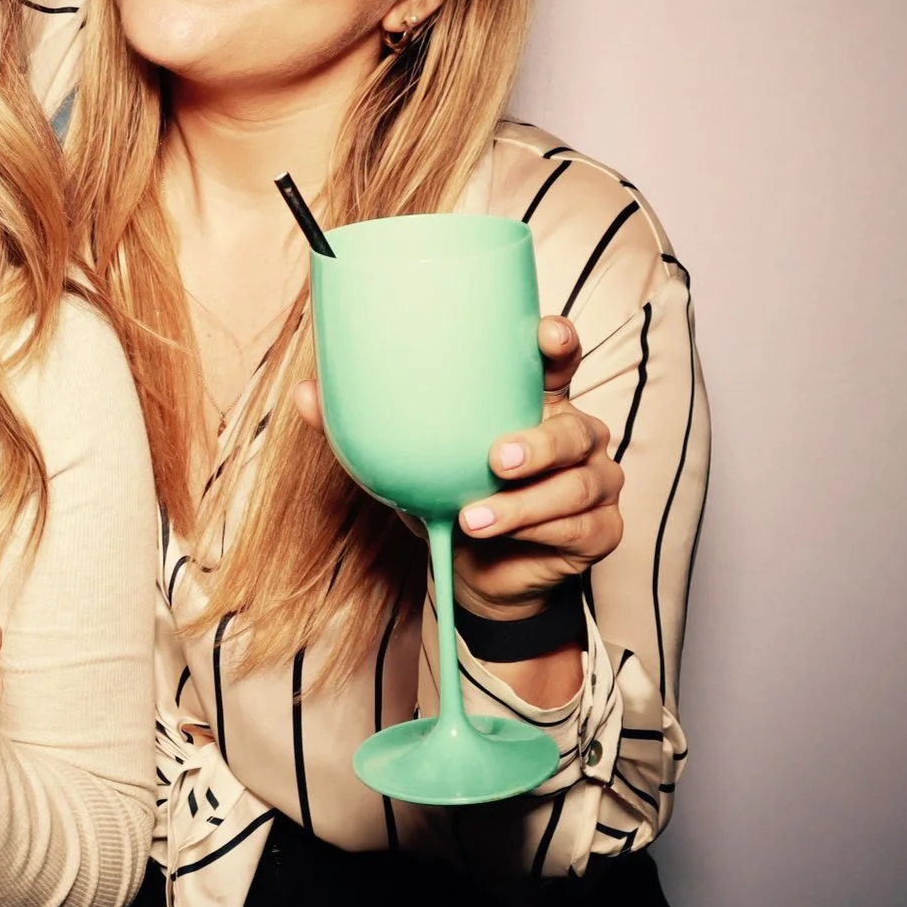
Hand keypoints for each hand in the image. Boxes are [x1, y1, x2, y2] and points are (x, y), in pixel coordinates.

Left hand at [291, 317, 624, 618]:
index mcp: (534, 402)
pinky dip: (536, 533)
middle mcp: (574, 435)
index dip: (558, 342)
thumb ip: (365, 427)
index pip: (557, 362)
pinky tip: (498, 537)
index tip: (546, 334)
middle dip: (540, 442)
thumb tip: (306, 394)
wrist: (473, 572)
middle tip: (496, 458)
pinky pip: (580, 527)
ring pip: (576, 484)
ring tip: (475, 517)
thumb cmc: (447, 497)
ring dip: (525, 504)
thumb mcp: (406, 461)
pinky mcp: (600, 529)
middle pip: (575, 428)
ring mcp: (594, 482)